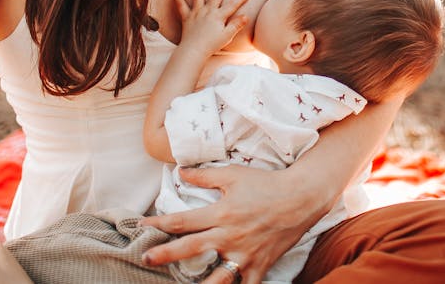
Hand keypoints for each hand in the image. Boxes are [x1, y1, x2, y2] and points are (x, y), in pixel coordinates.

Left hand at [140, 165, 329, 283]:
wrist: (301, 197)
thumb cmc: (266, 183)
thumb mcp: (233, 174)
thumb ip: (204, 175)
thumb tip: (180, 172)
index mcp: (221, 213)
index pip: (183, 220)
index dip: (159, 223)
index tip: (142, 226)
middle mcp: (230, 236)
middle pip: (191, 249)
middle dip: (166, 255)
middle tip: (146, 259)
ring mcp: (246, 254)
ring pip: (217, 278)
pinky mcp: (260, 265)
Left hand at [176, 0, 249, 55]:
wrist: (194, 50)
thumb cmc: (211, 45)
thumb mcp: (227, 36)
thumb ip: (236, 25)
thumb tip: (245, 16)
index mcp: (218, 16)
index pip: (232, 5)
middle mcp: (207, 11)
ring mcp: (196, 13)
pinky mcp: (187, 17)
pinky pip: (181, 5)